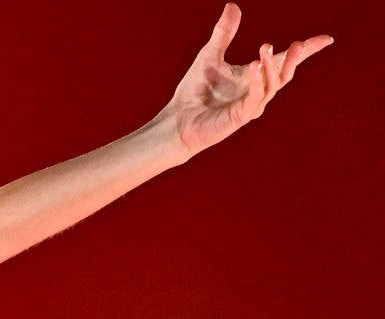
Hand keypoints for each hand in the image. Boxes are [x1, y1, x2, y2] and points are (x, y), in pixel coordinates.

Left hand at [161, 3, 331, 155]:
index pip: (284, 61)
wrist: (179, 120)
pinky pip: (254, 98)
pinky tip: (254, 67)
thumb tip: (233, 6)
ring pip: (272, 86)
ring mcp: (251, 106)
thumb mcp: (210, 55)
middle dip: (293, 59)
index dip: (306, 51)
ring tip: (264, 49)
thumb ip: (224, 33)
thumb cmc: (194, 92)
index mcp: (253, 76)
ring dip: (271, 67)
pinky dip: (257, 82)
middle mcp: (257, 91)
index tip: (326, 39)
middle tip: (297, 44)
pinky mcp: (240, 117)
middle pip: (284, 74)